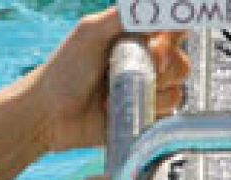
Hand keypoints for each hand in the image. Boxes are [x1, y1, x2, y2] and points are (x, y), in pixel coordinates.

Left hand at [25, 11, 190, 152]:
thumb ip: (127, 15)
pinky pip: (165, 114)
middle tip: (126, 71)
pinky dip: (146, 112)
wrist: (49, 115)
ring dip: (149, 92)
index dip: (172, 38)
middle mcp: (145, 63)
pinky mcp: (142, 118)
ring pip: (176, 89)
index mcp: (136, 37)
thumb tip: (161, 6)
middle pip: (181, 62)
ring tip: (114, 95)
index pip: (176, 30)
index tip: (155, 43)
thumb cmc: (64, 71)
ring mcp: (145, 92)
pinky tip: (118, 111)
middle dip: (160, 68)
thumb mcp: (91, 32)